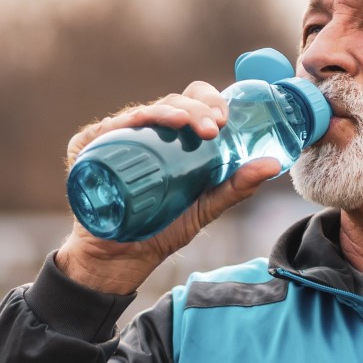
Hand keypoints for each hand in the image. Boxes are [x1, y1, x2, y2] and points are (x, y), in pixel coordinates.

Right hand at [56, 81, 282, 294]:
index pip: (192, 104)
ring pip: (144, 111)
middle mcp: (146, 133)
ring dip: (169, 110)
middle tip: (214, 127)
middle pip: (172, 103)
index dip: (209, 102)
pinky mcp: (89, 149)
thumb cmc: (161, 229)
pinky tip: (143, 121)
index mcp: (174, 139)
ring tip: (190, 123)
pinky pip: (107, 128)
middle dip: (196, 107)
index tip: (225, 120)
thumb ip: (237, 187)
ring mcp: (117, 139)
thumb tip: (272, 164)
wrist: (121, 260)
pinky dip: (127, 121)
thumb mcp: (205, 207)